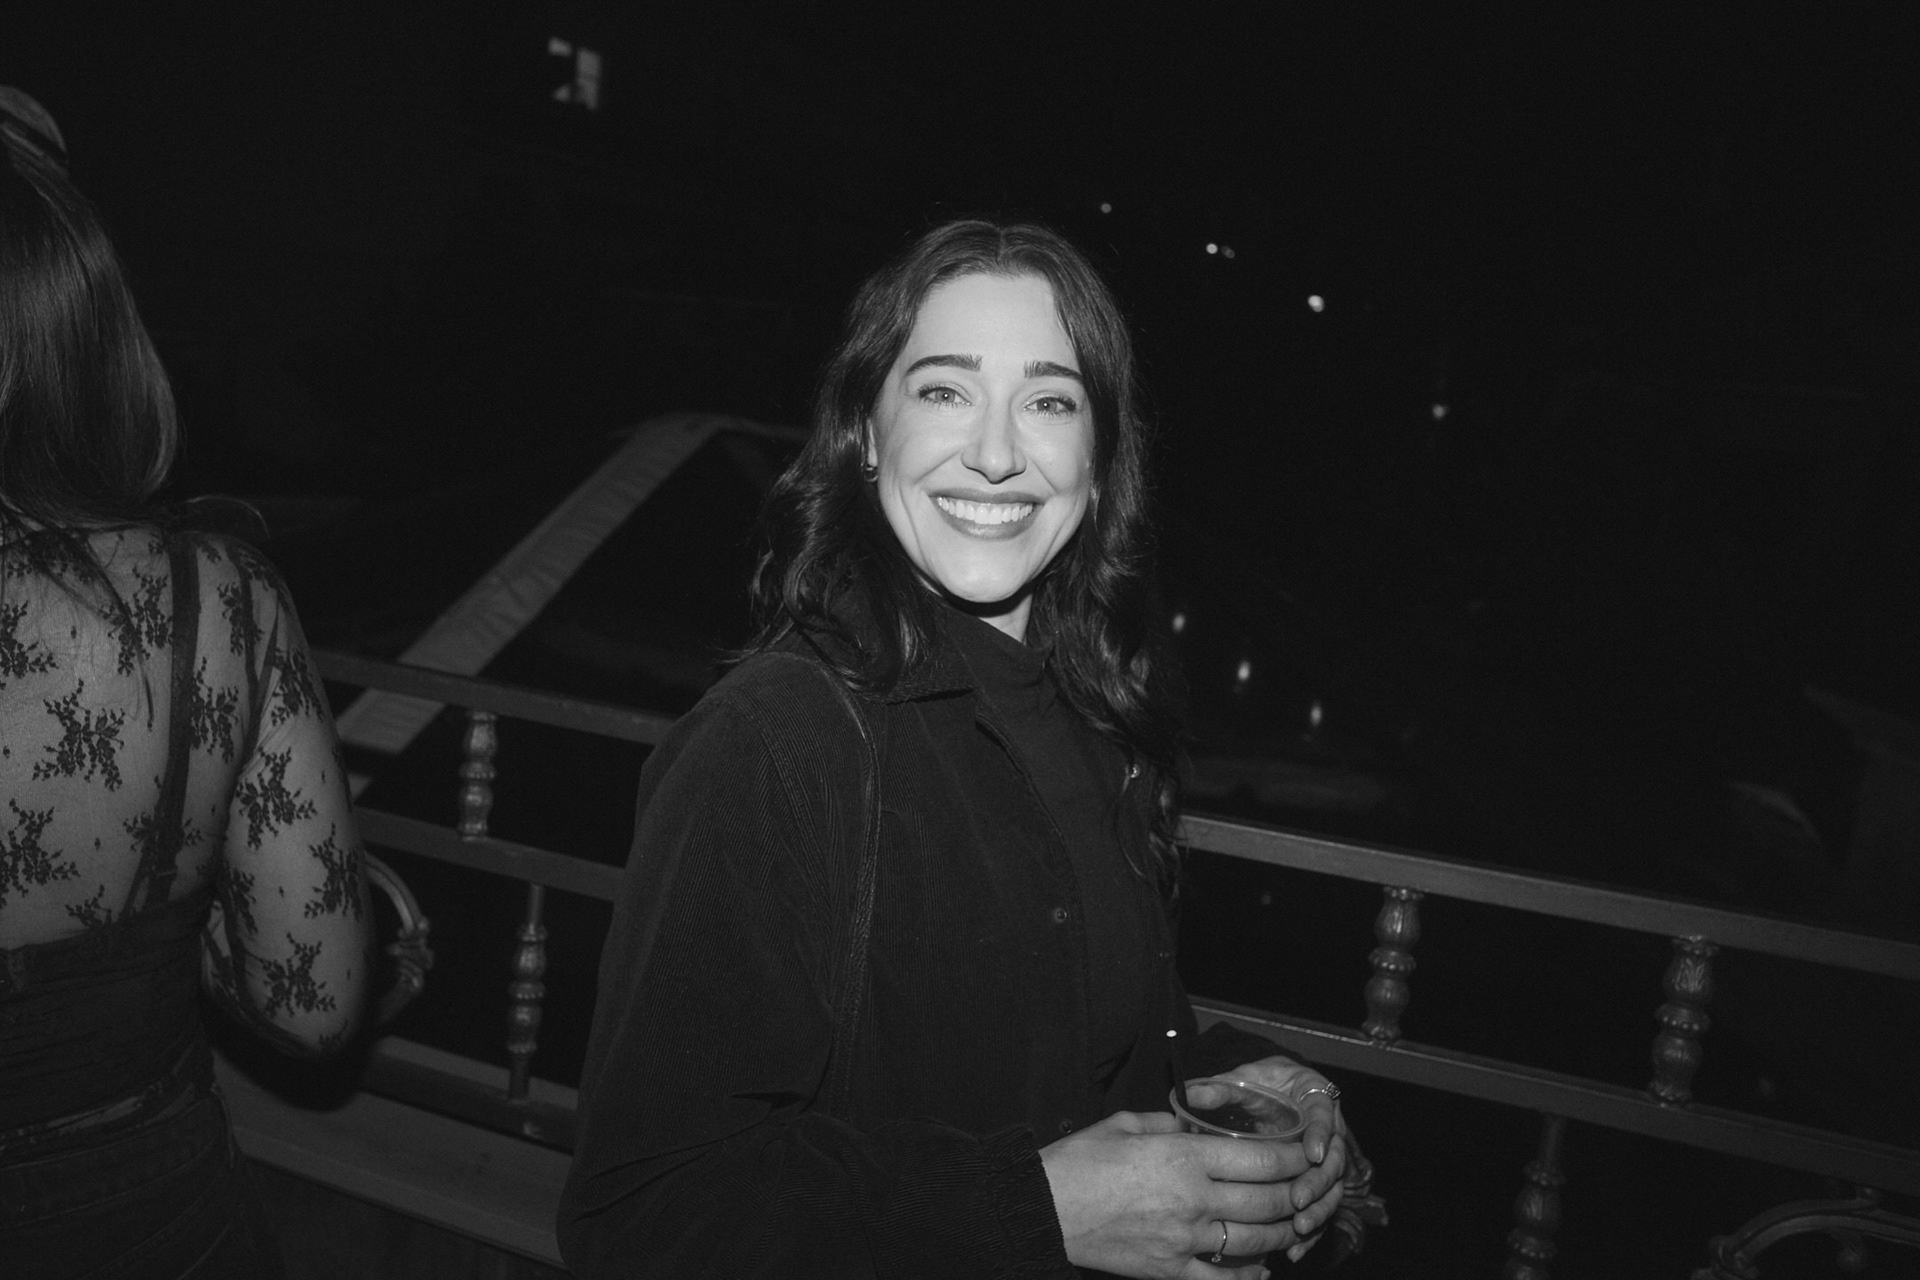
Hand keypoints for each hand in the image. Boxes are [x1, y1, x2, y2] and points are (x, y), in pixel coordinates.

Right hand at [1040, 1109, 1318, 1278]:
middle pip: (1267, 1202)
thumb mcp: (1124, 1124)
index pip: (1260, 1160)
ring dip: (1280, 1234)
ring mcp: (1184, 1240)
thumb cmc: (1079, 1161)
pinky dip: (1247, 1278)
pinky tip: (1260, 1271)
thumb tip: (1190, 1126)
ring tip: (1292, 1225)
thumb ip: (1167, 1122)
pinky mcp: (1169, 1270)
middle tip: (1308, 1190)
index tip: (1305, 1156)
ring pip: (1253, 1241)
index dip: (1292, 1159)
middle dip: (1296, 1196)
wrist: (1043, 1208)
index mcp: (1184, 1157)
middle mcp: (1193, 1199)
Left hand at [1220, 1056, 1352, 1259]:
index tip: (1311, 1154)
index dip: (1321, 1135)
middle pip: (1334, 1159)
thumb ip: (1221, 1088)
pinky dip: (1311, 1230)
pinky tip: (1295, 1250)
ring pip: (1332, 1188)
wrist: (1275, 1091)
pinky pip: (1320, 1208)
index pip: (1325, 1116)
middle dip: (1318, 1183)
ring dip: (1318, 1209)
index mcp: (1314, 1098)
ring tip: (1299, 1228)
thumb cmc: (1261, 1083)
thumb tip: (1190, 1095)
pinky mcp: (1317, 1182)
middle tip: (1297, 1201)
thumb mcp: (1243, 1079)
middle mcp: (1327, 1130)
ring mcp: (1325, 1159)